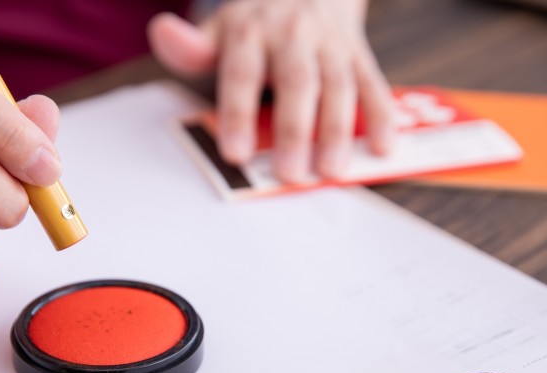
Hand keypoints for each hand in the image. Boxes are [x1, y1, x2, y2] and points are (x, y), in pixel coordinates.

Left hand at [148, 0, 394, 180]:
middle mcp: (292, 33)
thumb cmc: (254, 24)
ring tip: (332, 170)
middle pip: (296, 82)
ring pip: (337, 85)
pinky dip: (382, 114)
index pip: (241, 74)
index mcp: (249, 31)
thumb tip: (162, 32)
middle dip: (294, 129)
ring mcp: (330, 42)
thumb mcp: (219, 30)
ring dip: (337, 129)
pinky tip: (384, 147)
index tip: (236, 153)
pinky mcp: (358, 52)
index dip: (239, 114)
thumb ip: (192, 46)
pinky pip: (373, 82)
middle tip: (290, 173)